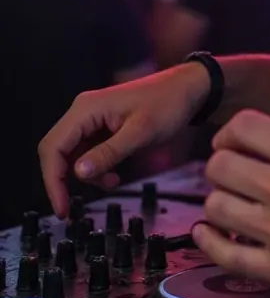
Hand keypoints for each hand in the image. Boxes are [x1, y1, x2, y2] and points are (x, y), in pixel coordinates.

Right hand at [39, 63, 210, 216]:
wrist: (189, 89)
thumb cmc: (168, 105)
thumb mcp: (140, 133)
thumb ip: (109, 153)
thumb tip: (78, 173)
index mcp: (86, 109)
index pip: (53, 147)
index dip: (52, 180)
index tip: (61, 208)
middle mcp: (83, 112)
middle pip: (58, 151)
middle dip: (64, 180)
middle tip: (73, 208)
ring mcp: (92, 119)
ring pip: (73, 155)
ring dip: (88, 175)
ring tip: (113, 182)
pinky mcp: (102, 127)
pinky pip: (88, 152)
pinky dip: (97, 168)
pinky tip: (115, 175)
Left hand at [194, 60, 269, 297]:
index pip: (242, 127)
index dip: (234, 130)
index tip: (241, 139)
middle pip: (220, 165)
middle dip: (225, 160)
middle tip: (240, 167)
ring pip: (217, 207)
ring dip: (222, 198)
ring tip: (240, 198)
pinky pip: (226, 255)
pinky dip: (211, 242)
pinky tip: (216, 233)